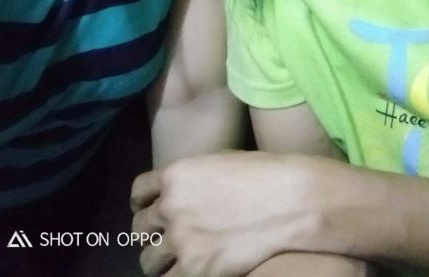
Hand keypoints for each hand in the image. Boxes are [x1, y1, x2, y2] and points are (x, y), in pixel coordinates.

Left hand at [131, 151, 321, 276]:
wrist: (289, 201)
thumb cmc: (263, 174)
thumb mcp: (220, 162)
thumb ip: (194, 178)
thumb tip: (187, 191)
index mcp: (175, 175)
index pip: (139, 192)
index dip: (142, 203)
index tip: (148, 210)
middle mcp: (170, 207)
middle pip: (139, 227)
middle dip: (149, 232)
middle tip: (162, 238)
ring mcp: (181, 240)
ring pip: (148, 260)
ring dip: (158, 260)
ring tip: (171, 262)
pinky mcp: (195, 269)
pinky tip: (188, 272)